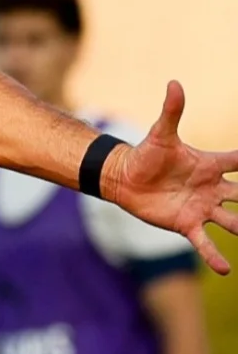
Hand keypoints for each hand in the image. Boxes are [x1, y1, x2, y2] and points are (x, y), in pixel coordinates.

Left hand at [102, 82, 237, 273]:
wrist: (126, 179)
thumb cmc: (146, 154)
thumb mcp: (160, 134)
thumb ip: (171, 111)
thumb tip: (174, 83)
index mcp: (210, 165)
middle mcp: (212, 188)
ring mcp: (202, 208)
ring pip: (232, 220)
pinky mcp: (186, 224)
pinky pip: (204, 242)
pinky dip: (214, 256)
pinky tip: (225, 270)